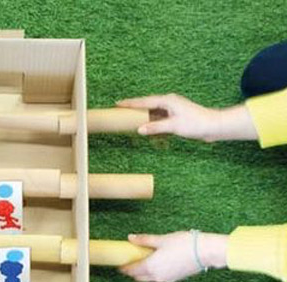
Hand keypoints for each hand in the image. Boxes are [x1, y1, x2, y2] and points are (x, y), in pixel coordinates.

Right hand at [117, 94, 256, 141]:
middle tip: (120, 109)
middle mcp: (169, 102)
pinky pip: (159, 117)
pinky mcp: (175, 116)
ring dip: (142, 115)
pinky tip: (146, 126)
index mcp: (167, 101)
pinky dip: (151, 121)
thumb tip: (140, 129)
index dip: (130, 103)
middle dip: (134, 107)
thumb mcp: (174, 126)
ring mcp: (172, 109)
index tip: (118, 103)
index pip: (144, 101)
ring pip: (153, 111)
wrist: (214, 126)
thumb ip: (155, 127)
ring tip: (129, 118)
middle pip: (147, 104)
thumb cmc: (196, 123)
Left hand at [120, 232, 227, 281]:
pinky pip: (158, 278)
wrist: (206, 252)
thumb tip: (130, 238)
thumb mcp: (162, 239)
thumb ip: (145, 240)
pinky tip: (156, 264)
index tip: (118, 264)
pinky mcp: (174, 279)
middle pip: (138, 277)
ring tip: (142, 261)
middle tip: (129, 261)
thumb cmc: (185, 244)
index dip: (124, 268)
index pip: (132, 270)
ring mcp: (166, 279)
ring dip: (142, 272)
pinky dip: (153, 273)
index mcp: (151, 267)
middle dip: (132, 271)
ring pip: (148, 278)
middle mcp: (157, 276)